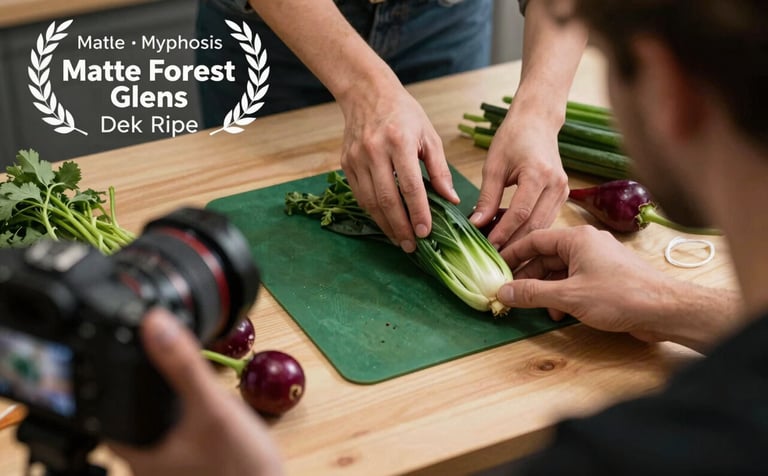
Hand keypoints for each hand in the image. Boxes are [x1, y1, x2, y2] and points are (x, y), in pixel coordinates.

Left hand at [110, 309, 282, 475]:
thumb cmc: (241, 468)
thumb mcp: (213, 408)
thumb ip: (184, 365)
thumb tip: (155, 323)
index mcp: (136, 449)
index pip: (105, 401)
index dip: (115, 371)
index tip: (126, 345)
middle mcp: (145, 461)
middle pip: (131, 408)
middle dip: (150, 383)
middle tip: (165, 357)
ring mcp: (168, 464)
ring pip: (155, 419)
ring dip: (169, 397)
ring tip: (188, 378)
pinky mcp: (188, 464)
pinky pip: (176, 430)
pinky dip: (184, 412)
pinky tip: (205, 407)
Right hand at [339, 83, 458, 252]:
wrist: (366, 93)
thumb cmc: (404, 113)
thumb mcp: (429, 135)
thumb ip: (440, 169)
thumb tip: (451, 200)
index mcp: (399, 141)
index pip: (410, 186)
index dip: (418, 212)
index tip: (426, 232)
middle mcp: (375, 151)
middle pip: (387, 199)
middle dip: (400, 227)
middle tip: (412, 246)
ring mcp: (356, 158)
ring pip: (370, 202)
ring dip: (385, 225)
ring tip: (399, 240)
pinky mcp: (346, 164)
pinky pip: (359, 195)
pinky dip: (372, 212)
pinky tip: (385, 222)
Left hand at [470, 108, 568, 248]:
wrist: (537, 121)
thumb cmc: (513, 138)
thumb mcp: (493, 165)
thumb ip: (487, 197)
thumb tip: (476, 224)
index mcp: (539, 174)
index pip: (520, 213)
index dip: (503, 233)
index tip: (488, 248)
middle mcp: (557, 184)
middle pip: (535, 225)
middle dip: (515, 246)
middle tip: (495, 262)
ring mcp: (563, 191)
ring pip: (543, 226)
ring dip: (523, 243)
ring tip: (502, 256)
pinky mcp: (563, 195)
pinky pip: (546, 220)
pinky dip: (529, 231)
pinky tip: (512, 240)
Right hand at [496, 226, 742, 352]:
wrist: (664, 310)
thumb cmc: (618, 296)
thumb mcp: (568, 296)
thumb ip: (532, 293)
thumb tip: (503, 292)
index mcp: (576, 238)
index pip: (534, 239)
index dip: (513, 254)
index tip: (497, 268)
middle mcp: (587, 244)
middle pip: (547, 257)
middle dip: (529, 277)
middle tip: (512, 294)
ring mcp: (599, 260)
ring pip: (561, 271)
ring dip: (547, 290)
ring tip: (538, 308)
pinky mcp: (608, 277)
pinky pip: (576, 281)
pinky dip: (564, 295)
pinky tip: (561, 312)